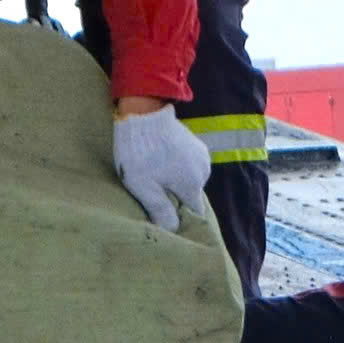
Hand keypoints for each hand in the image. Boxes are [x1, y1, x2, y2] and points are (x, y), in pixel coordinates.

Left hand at [111, 102, 210, 229]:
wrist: (143, 113)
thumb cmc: (140, 154)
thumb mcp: (144, 187)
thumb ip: (160, 211)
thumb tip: (173, 230)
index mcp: (192, 185)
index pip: (194, 213)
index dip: (181, 217)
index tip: (166, 215)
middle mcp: (203, 171)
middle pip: (191, 195)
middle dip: (175, 196)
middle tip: (152, 190)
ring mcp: (201, 155)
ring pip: (190, 178)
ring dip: (176, 180)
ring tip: (154, 172)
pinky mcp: (196, 143)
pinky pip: (189, 163)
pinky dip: (178, 166)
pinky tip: (161, 159)